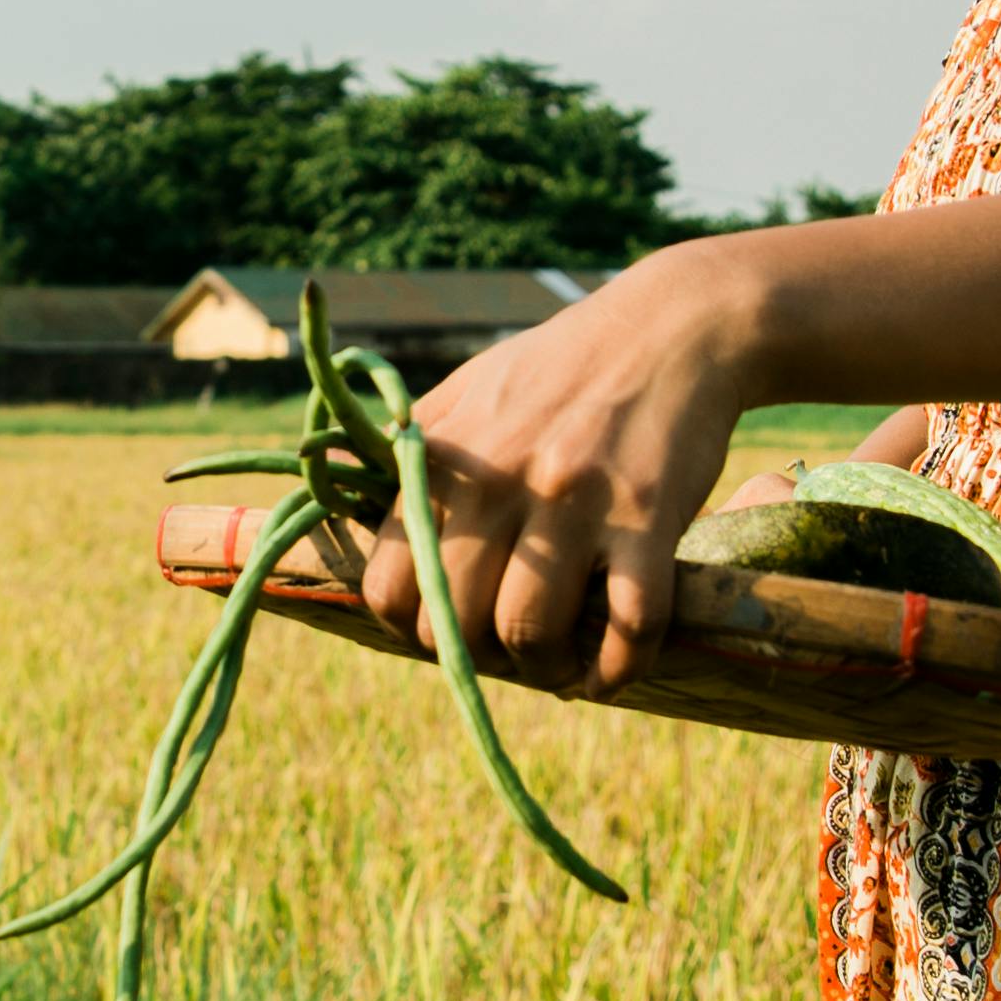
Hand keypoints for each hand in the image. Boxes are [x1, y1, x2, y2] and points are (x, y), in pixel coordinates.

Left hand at [352, 239, 770, 694]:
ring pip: (531, 632)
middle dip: (478, 659)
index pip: (389, 585)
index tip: (445, 630)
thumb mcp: (467, 389)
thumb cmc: (561, 366)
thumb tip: (329, 473)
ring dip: (544, 671)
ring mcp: (574, 499)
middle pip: (455, 622)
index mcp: (444, 457)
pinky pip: (629, 625)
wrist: (671, 326)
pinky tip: (611, 674)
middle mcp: (499, 478)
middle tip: (506, 654)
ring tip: (558, 667)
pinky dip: (618, 669)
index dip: (412, 627)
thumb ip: (408, 447)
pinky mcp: (647, 517)